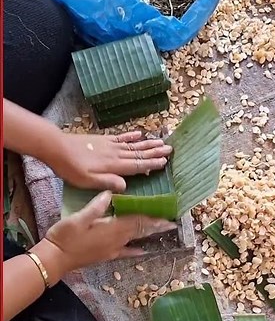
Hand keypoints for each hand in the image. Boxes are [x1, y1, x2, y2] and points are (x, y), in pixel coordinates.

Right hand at [32, 191, 175, 278]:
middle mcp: (116, 240)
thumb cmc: (65, 236)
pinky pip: (125, 252)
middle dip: (156, 226)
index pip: (137, 220)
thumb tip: (111, 192)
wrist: (55, 259)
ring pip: (135, 240)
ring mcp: (112, 250)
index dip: (153, 217)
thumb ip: (96, 206)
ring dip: (148, 235)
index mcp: (111, 228)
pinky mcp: (106, 256)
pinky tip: (143, 251)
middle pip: (140, 231)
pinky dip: (135, 250)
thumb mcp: (78, 218)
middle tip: (171, 223)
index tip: (167, 215)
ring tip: (161, 231)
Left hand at [51, 130, 171, 191]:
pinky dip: (131, 136)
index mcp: (114, 165)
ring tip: (161, 141)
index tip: (165, 162)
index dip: (151, 164)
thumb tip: (126, 186)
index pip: (137, 165)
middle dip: (155, 152)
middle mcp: (115, 154)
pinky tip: (139, 133)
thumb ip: (108, 182)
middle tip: (170, 149)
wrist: (58, 148)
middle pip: (139, 153)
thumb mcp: (88, 181)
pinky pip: (121, 137)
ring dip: (147, 144)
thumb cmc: (71, 168)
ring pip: (133, 145)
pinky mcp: (103, 140)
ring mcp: (109, 145)